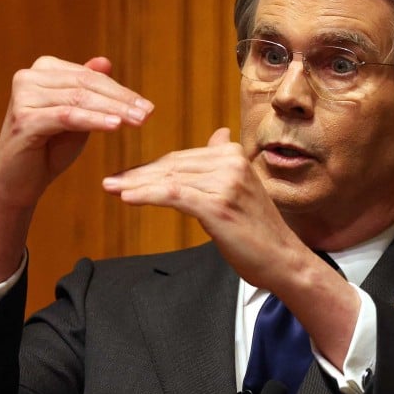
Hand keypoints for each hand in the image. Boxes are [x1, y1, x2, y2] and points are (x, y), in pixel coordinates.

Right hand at [0, 55, 153, 210]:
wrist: (19, 183)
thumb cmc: (49, 149)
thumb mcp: (75, 117)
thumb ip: (88, 90)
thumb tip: (105, 61)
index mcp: (42, 70)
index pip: (89, 76)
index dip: (120, 90)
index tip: (148, 106)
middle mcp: (28, 77)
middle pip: (86, 85)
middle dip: (121, 100)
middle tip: (148, 114)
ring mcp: (23, 97)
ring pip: (79, 99)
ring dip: (113, 110)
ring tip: (139, 122)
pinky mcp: (24, 119)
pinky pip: (68, 117)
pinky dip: (94, 120)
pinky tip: (115, 126)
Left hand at [102, 128, 360, 367]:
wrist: (283, 259)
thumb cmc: (259, 230)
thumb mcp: (243, 188)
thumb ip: (224, 162)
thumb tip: (218, 134)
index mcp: (234, 155)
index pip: (182, 158)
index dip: (151, 167)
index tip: (126, 175)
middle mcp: (231, 162)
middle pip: (172, 166)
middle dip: (138, 174)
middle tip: (110, 181)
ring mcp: (225, 182)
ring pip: (169, 179)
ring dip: (135, 184)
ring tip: (111, 188)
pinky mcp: (217, 205)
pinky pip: (172, 195)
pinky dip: (146, 195)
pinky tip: (126, 197)